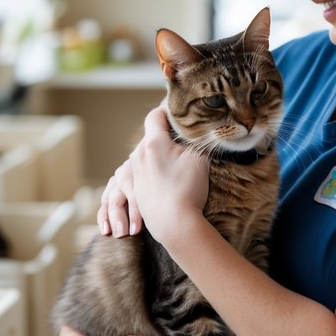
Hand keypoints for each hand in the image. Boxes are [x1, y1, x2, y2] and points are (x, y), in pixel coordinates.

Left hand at [99, 107, 209, 243]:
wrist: (174, 224)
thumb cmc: (187, 189)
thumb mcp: (199, 158)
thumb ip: (197, 140)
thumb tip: (201, 130)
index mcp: (153, 143)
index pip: (155, 115)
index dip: (168, 112)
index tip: (180, 115)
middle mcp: (138, 155)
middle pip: (150, 136)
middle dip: (164, 135)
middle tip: (182, 138)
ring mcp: (134, 174)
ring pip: (144, 155)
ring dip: (157, 154)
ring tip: (173, 160)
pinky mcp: (134, 190)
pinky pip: (139, 173)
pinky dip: (150, 171)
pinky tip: (161, 178)